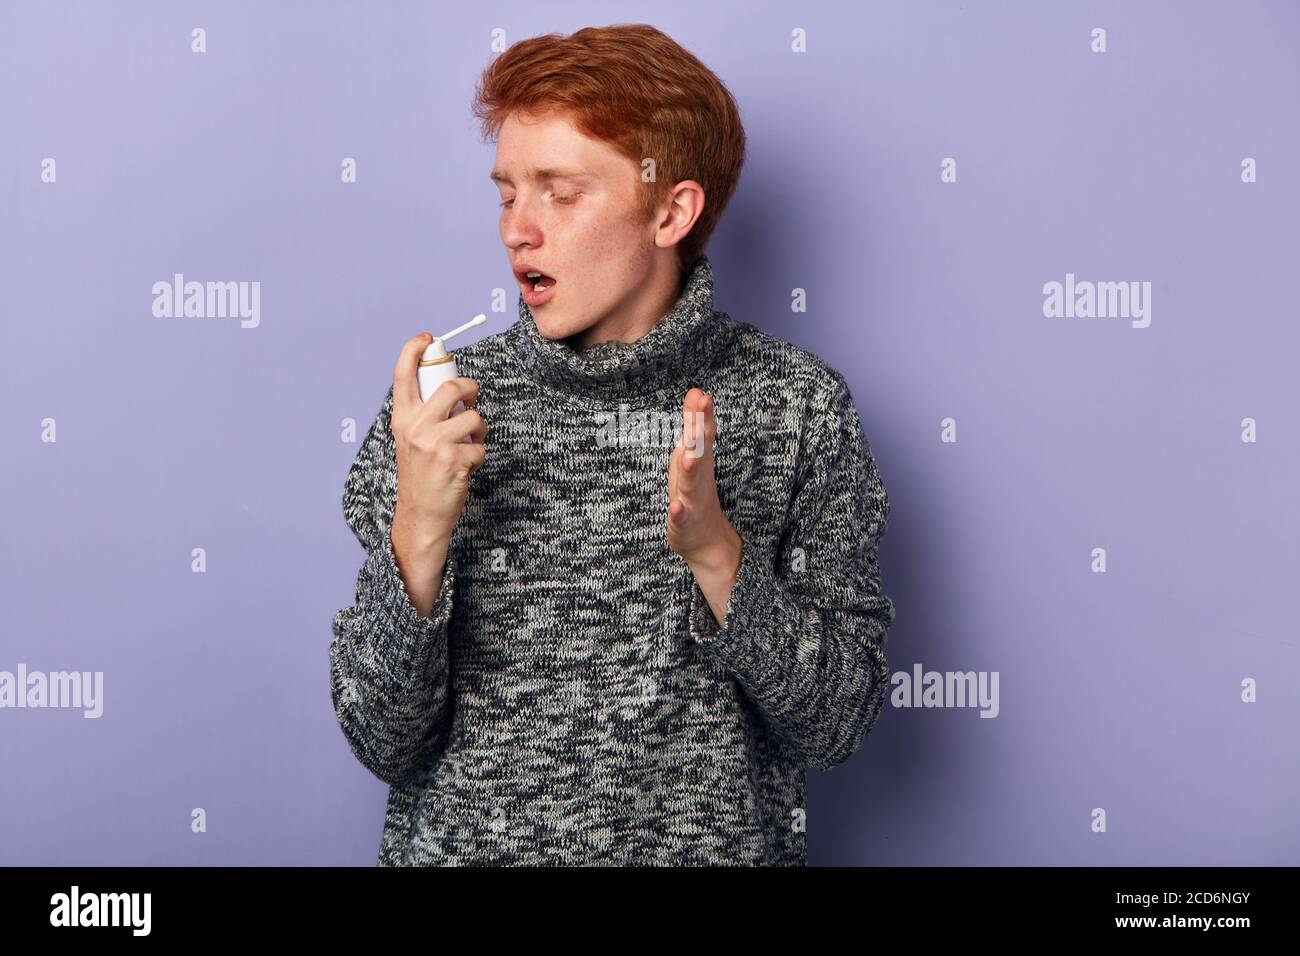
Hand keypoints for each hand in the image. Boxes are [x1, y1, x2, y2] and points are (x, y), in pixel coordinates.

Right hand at [390, 332, 487, 546]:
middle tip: (472, 397)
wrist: (421, 516)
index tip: (428, 338)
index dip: (414, 350)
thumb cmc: (421, 476)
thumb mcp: (411, 440)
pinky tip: (467, 466)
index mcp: (402, 420)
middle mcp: (415, 428)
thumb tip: (451, 388)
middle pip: (452, 386)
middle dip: (470, 388)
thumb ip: (424, 415)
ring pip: (473, 417)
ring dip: (479, 429)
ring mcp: (435, 444)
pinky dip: (479, 455)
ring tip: (470, 442)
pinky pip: (480, 446)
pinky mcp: (455, 460)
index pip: (402, 375)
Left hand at [667, 388, 741, 580]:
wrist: (705, 540)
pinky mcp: (684, 522)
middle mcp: (698, 477)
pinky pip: (681, 516)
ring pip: (691, 483)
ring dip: (691, 470)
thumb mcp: (695, 454)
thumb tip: (696, 390)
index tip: (701, 395)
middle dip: (700, 433)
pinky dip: (679, 512)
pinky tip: (676, 507)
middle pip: (700, 452)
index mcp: (699, 459)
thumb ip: (695, 424)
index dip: (701, 415)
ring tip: (689, 457)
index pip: (702, 433)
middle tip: (701, 412)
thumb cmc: (696, 490)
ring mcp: (693, 500)